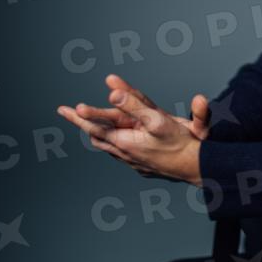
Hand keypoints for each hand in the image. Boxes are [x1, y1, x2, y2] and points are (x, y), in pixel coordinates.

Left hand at [56, 74, 204, 183]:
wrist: (197, 168)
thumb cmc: (181, 143)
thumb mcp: (157, 120)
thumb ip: (135, 105)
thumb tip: (112, 93)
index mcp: (125, 142)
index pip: (95, 126)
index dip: (80, 116)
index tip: (65, 108)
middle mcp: (125, 154)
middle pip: (97, 136)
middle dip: (82, 123)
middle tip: (67, 112)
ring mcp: (133, 162)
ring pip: (108, 147)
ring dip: (97, 134)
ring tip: (87, 127)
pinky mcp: (143, 166)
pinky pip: (120, 153)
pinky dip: (112, 143)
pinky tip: (114, 143)